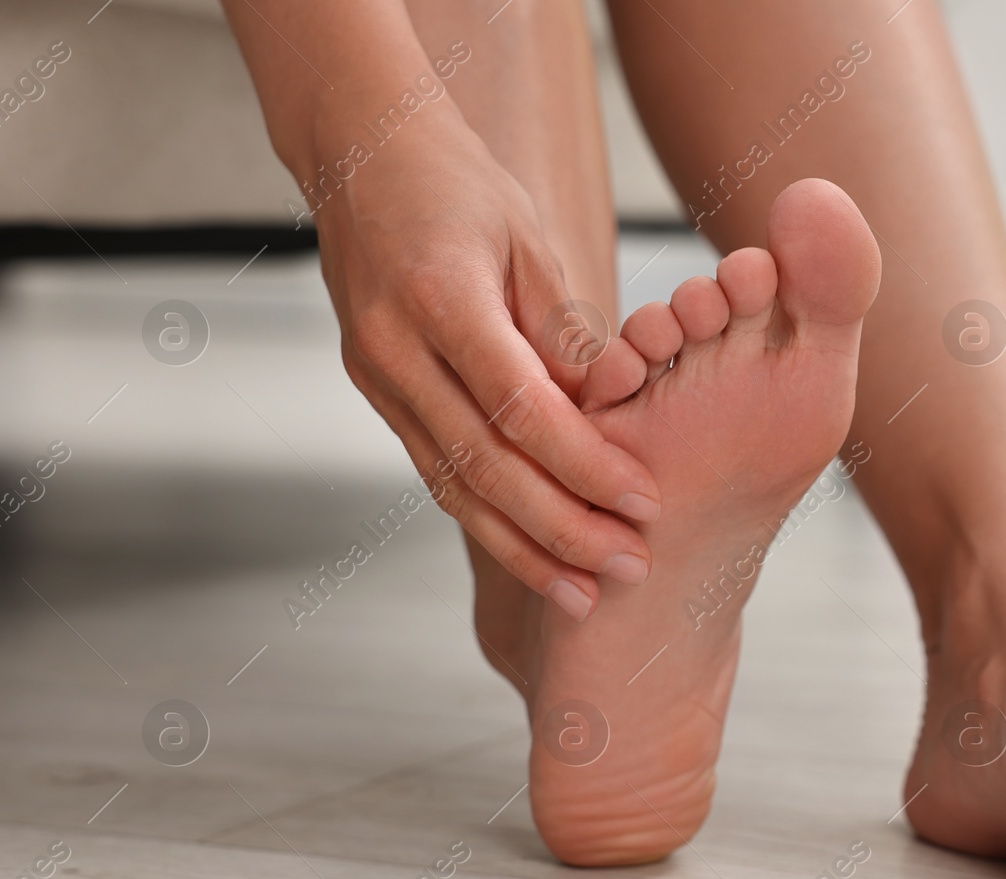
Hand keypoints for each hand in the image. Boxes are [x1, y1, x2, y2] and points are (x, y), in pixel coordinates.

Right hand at [312, 117, 656, 619]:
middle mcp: (393, 349)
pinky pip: (437, 469)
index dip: (584, 463)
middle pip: (483, 465)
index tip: (643, 502)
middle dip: (560, 527)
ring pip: (452, 484)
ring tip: (582, 593)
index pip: (518, 407)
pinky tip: (534, 554)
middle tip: (628, 567)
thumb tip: (608, 414)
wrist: (361, 157)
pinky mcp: (378, 392)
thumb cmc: (458, 186)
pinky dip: (487, 518)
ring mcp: (376, 376)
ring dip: (522, 546)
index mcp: (437, 298)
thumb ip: (562, 330)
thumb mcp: (527, 238)